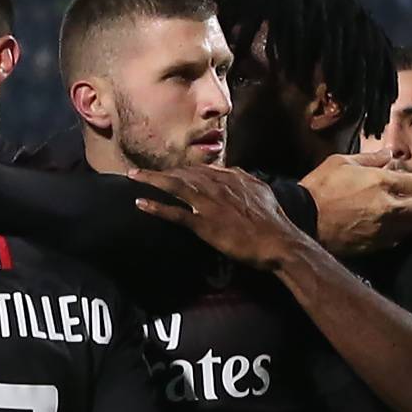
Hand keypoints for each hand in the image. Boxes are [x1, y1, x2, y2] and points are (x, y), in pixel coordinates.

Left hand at [130, 164, 293, 268]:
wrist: (279, 242)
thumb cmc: (273, 221)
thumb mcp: (261, 191)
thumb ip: (245, 179)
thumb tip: (234, 172)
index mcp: (231, 178)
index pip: (200, 169)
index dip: (181, 170)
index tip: (168, 171)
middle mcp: (218, 186)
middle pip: (183, 174)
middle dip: (161, 172)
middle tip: (141, 173)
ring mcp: (209, 204)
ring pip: (175, 186)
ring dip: (151, 180)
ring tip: (132, 177)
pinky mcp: (205, 223)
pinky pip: (176, 213)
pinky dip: (156, 207)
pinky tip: (140, 203)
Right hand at [299, 150, 411, 253]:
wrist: (303, 218)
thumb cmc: (319, 187)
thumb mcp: (342, 162)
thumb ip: (370, 159)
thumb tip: (389, 154)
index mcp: (381, 182)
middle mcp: (387, 206)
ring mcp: (381, 228)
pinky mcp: (372, 244)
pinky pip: (396, 240)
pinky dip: (404, 235)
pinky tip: (406, 233)